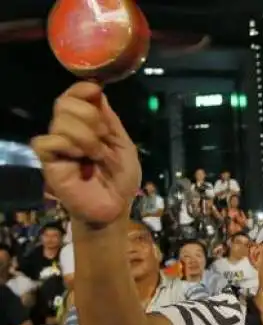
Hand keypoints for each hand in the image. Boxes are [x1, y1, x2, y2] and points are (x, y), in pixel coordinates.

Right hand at [31, 82, 140, 227]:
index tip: (96, 90)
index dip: (81, 89)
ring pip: (59, 122)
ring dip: (86, 136)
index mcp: (85, 125)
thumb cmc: (121, 179)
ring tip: (97, 155)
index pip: (73, 96)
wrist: (116, 207)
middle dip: (89, 116)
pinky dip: (67, 146)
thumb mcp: (124, 145)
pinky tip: (80, 159)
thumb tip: (99, 93)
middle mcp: (67, 132)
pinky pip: (47, 141)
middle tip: (103, 137)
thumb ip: (111, 121)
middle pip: (63, 104)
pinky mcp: (49, 163)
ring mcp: (57, 147)